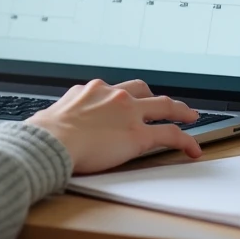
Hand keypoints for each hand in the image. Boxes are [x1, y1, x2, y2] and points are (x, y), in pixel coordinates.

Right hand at [26, 79, 201, 173]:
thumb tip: (52, 122)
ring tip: (190, 117)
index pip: (114, 89)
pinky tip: (192, 148)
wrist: (52, 140)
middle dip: (155, 97)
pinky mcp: (139, 135)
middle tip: (166, 105)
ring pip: (163, 106)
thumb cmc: (47, 132)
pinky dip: (185, 140)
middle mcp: (113, 95)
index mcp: (92, 89)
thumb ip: (64, 114)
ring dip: (179, 111)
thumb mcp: (54, 114)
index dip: (126, 97)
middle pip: (143, 90)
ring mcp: (129, 113)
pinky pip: (170, 134)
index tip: (129, 102)